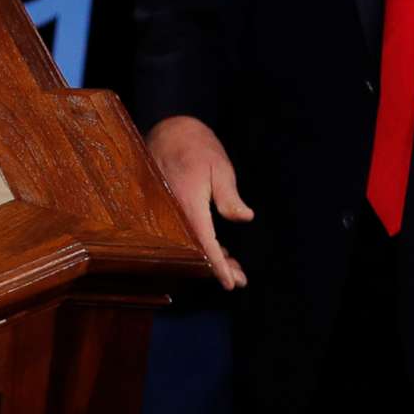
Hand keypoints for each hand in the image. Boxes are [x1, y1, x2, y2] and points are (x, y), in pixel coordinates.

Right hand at [146, 116, 251, 288]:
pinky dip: (202, 244)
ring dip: (211, 257)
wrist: (169, 130)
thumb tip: (245, 218)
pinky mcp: (168, 209)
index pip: (204, 242)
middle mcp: (174, 212)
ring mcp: (168, 211)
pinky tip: (218, 248)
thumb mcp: (220, 168)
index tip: (230, 283)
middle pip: (196, 249)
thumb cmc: (197, 147)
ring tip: (234, 268)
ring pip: (191, 243)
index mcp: (188, 203)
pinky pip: (185, 233)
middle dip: (218, 266)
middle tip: (240, 279)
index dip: (217, 265)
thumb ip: (230, 196)